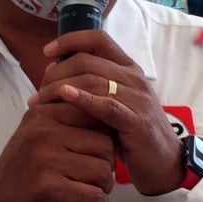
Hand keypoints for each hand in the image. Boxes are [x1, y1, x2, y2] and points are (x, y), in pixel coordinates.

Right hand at [0, 92, 115, 201]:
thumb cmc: (20, 175)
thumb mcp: (35, 136)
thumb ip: (64, 121)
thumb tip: (105, 112)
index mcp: (42, 115)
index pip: (94, 114)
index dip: (103, 137)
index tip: (93, 154)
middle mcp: (43, 133)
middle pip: (105, 144)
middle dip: (105, 165)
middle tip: (92, 178)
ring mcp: (46, 160)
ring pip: (103, 171)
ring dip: (102, 187)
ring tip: (87, 191)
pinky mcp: (51, 189)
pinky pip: (95, 196)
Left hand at [33, 30, 184, 197]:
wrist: (163, 162)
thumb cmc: (131, 134)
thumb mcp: (110, 104)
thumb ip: (88, 87)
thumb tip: (52, 71)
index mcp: (128, 68)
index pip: (98, 39)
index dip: (70, 40)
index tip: (48, 51)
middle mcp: (134, 77)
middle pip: (88, 60)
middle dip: (56, 73)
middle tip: (39, 92)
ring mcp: (137, 98)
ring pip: (93, 80)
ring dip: (60, 89)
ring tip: (41, 102)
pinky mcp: (136, 120)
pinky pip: (107, 105)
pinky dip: (83, 99)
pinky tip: (64, 98)